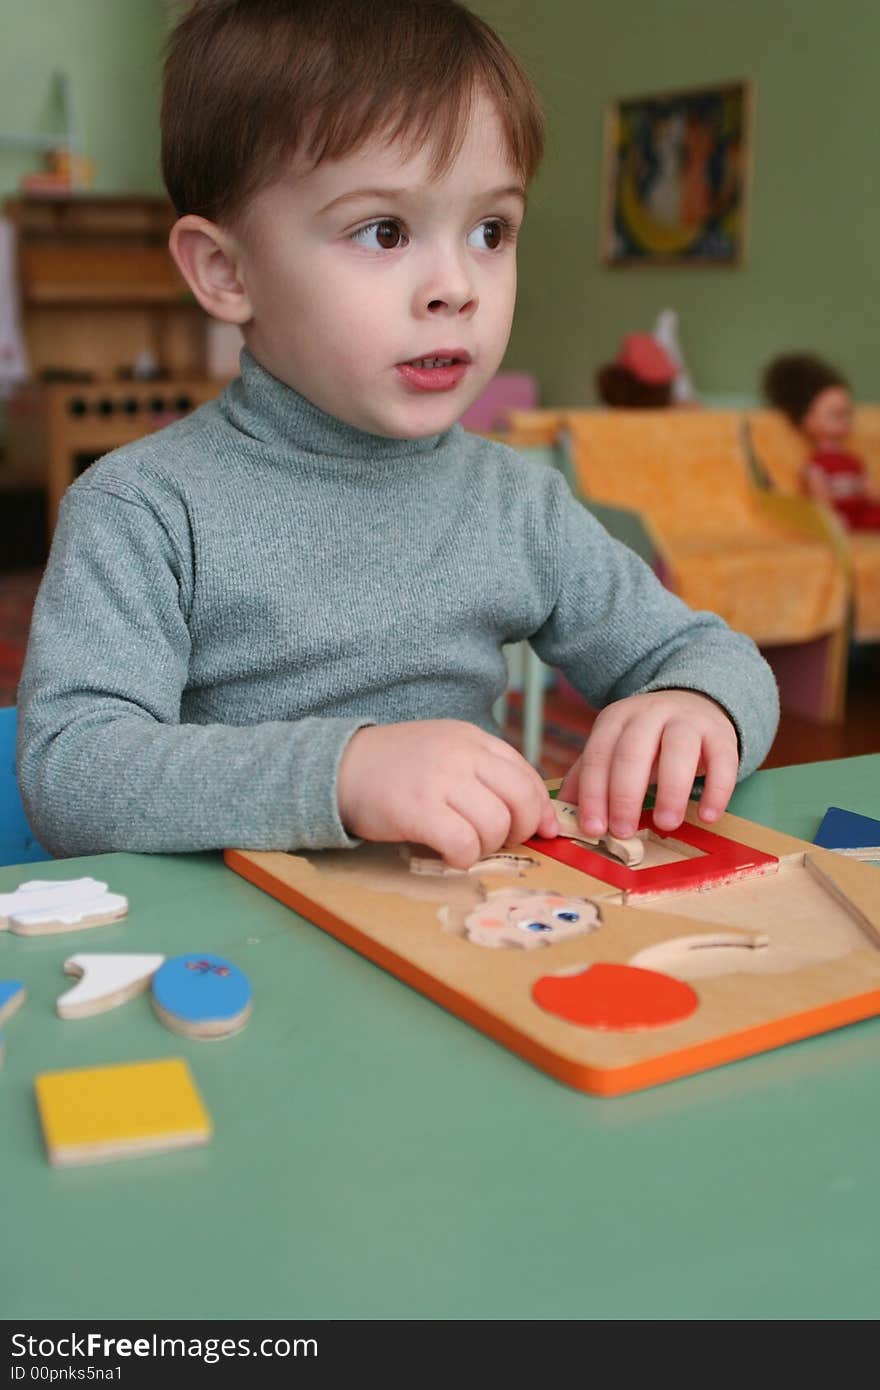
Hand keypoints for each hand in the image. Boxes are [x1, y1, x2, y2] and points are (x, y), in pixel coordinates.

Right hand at [337, 720, 558, 868]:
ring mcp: (440, 780)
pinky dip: (463, 857)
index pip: (527, 775)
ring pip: (496, 825)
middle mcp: (462, 754)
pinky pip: (464, 843)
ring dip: (487, 846)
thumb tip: (536, 815)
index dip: (540, 810)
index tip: (541, 831)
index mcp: (472, 739)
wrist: (338, 766)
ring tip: (465, 843)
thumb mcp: (446, 752)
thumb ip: (485, 773)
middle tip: (499, 840)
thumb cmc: (396, 768)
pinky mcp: (418, 809)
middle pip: (522, 800)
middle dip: (520, 830)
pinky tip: (448, 852)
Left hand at [557, 690, 738, 838]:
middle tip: (623, 831)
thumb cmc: (648, 740)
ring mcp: (687, 720)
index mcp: (616, 719)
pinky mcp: (720, 733)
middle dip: (624, 795)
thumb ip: (588, 776)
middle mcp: (649, 714)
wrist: (695, 703)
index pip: (598, 756)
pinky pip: (722, 759)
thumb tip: (561, 813)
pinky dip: (716, 789)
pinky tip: (707, 815)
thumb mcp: (614, 748)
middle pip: (633, 751)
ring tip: (666, 824)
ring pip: (678, 750)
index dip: (593, 794)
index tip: (593, 829)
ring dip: (670, 791)